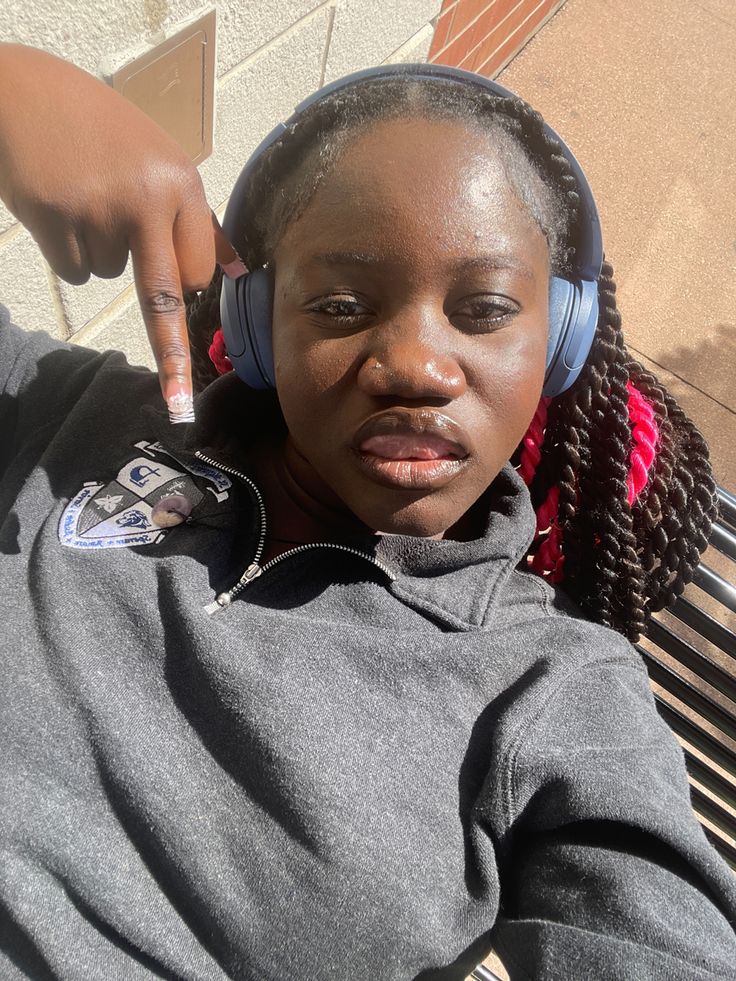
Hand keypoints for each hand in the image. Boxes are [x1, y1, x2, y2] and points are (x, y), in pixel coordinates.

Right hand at [0, 43, 244, 421]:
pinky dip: (68, 251)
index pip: (198, 270)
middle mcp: (146, 201)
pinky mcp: (56, 222)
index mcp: (181, 183)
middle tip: (177, 406)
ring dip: (100, 252)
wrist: (24, 96)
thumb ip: (199, 221)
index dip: (190, 290)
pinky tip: (61, 208)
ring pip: (110, 276)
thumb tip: (239, 271)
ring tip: (86, 198)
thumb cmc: (103, 131)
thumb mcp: (162, 162)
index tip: (205, 355)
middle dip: (172, 358)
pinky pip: (75, 270)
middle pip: (164, 298)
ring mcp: (98, 214)